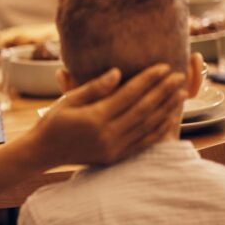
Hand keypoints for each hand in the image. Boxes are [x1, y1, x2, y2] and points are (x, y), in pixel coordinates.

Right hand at [31, 64, 186, 167]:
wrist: (43, 152)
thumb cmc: (53, 121)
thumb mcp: (68, 100)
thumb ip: (94, 87)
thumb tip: (118, 72)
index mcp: (95, 117)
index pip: (129, 95)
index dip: (148, 80)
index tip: (164, 67)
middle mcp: (108, 134)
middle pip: (143, 109)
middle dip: (163, 91)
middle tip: (179, 76)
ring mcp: (113, 148)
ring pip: (147, 126)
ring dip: (166, 109)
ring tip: (181, 94)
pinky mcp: (116, 156)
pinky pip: (143, 143)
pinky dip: (159, 130)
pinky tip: (169, 118)